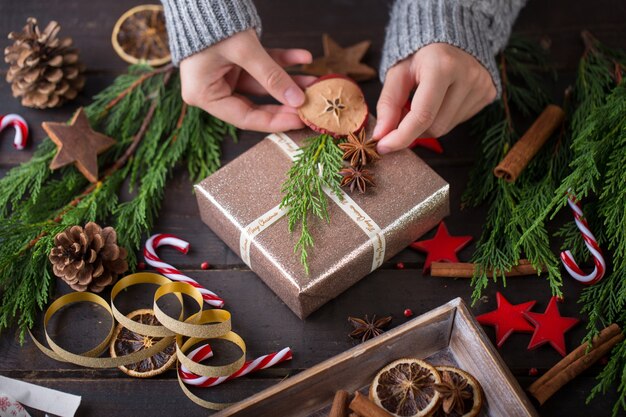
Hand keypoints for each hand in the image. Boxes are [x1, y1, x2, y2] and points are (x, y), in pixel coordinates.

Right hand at [180, 29, 315, 131]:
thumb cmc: (212, 21)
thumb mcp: (244, 51)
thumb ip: (271, 76)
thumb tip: (297, 100)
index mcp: (204, 95)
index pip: (244, 117)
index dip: (274, 121)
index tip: (300, 120)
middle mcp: (213, 89)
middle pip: (255, 105)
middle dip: (285, 103)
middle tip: (309, 106)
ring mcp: (225, 75)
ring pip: (263, 85)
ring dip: (288, 82)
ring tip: (313, 81)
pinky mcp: (235, 62)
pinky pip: (262, 67)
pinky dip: (281, 62)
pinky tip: (303, 58)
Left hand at [373, 43, 496, 153]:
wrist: (451, 37)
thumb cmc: (420, 55)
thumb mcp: (398, 72)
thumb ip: (388, 103)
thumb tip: (381, 135)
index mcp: (443, 66)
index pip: (422, 115)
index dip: (401, 137)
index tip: (383, 147)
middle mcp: (468, 76)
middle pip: (435, 127)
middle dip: (413, 129)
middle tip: (403, 114)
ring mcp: (482, 85)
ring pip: (447, 128)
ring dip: (428, 124)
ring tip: (424, 102)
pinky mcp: (489, 93)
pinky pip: (459, 121)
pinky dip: (444, 117)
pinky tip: (442, 99)